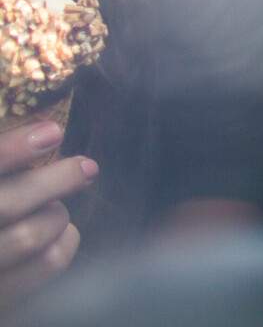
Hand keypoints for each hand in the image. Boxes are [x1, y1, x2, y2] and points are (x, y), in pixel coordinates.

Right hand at [0, 118, 94, 297]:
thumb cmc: (3, 217)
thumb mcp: (3, 188)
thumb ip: (9, 169)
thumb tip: (49, 132)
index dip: (12, 150)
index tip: (54, 132)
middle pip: (7, 205)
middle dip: (56, 180)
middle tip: (86, 167)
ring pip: (31, 235)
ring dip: (56, 214)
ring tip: (53, 208)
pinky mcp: (3, 298)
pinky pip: (49, 263)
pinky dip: (67, 240)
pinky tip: (61, 234)